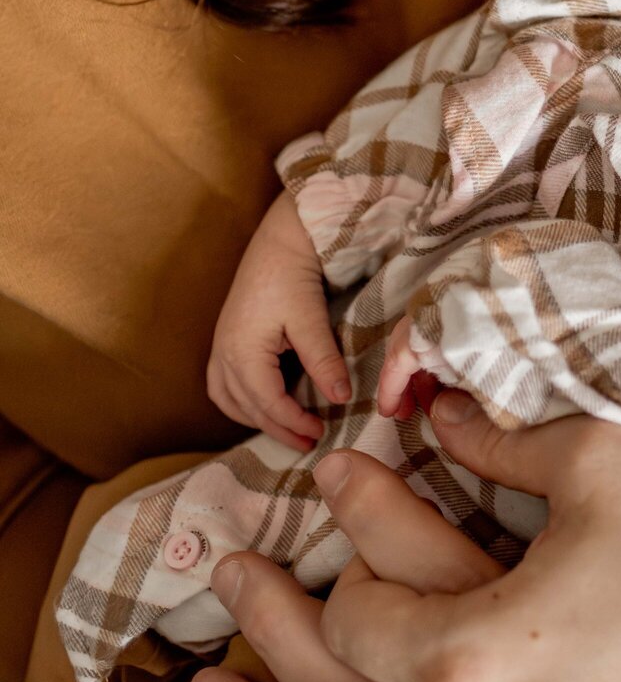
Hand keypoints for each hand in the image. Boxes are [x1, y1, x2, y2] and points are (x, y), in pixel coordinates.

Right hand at [207, 190, 349, 449]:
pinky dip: (242, 402)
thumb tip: (340, 399)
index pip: (267, 403)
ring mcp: (220, 347)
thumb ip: (323, 361)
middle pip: (247, 407)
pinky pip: (223, 386)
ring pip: (229, 400)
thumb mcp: (310, 319)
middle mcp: (224, 354)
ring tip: (288, 427)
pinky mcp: (224, 339)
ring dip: (256, 418)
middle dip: (278, 428)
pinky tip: (264, 404)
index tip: (321, 433)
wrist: (280, 240)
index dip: (294, 423)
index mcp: (242, 352)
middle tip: (310, 441)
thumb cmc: (294, 275)